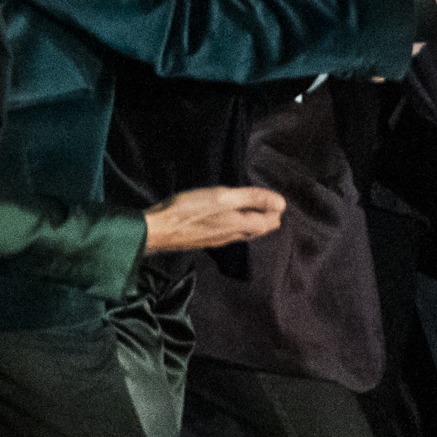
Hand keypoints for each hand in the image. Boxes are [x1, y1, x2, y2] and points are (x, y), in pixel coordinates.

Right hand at [144, 185, 286, 254]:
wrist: (155, 231)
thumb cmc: (189, 211)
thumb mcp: (223, 198)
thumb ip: (252, 199)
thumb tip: (281, 204)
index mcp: (240, 226)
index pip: (270, 222)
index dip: (273, 208)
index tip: (270, 197)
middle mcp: (232, 236)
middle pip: (258, 229)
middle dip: (265, 216)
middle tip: (264, 201)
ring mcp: (217, 240)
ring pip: (244, 232)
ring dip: (251, 220)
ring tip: (250, 207)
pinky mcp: (204, 240)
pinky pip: (229, 232)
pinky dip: (235, 223)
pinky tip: (227, 216)